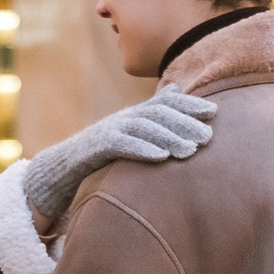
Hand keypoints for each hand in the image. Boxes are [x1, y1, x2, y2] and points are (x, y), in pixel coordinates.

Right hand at [22, 85, 215, 226]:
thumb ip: (152, 123)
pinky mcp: (95, 147)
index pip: (165, 103)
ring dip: (169, 137)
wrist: (59, 170)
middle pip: (157, 113)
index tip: (214, 111)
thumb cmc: (100, 157)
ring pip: (143, 127)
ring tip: (190, 151)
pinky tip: (161, 157)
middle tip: (208, 137)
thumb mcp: (130, 139)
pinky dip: (142, 149)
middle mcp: (123, 118)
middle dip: (184, 122)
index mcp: (133, 115)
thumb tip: (177, 102)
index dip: (189, 104)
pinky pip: (121, 144)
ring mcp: (108, 130)